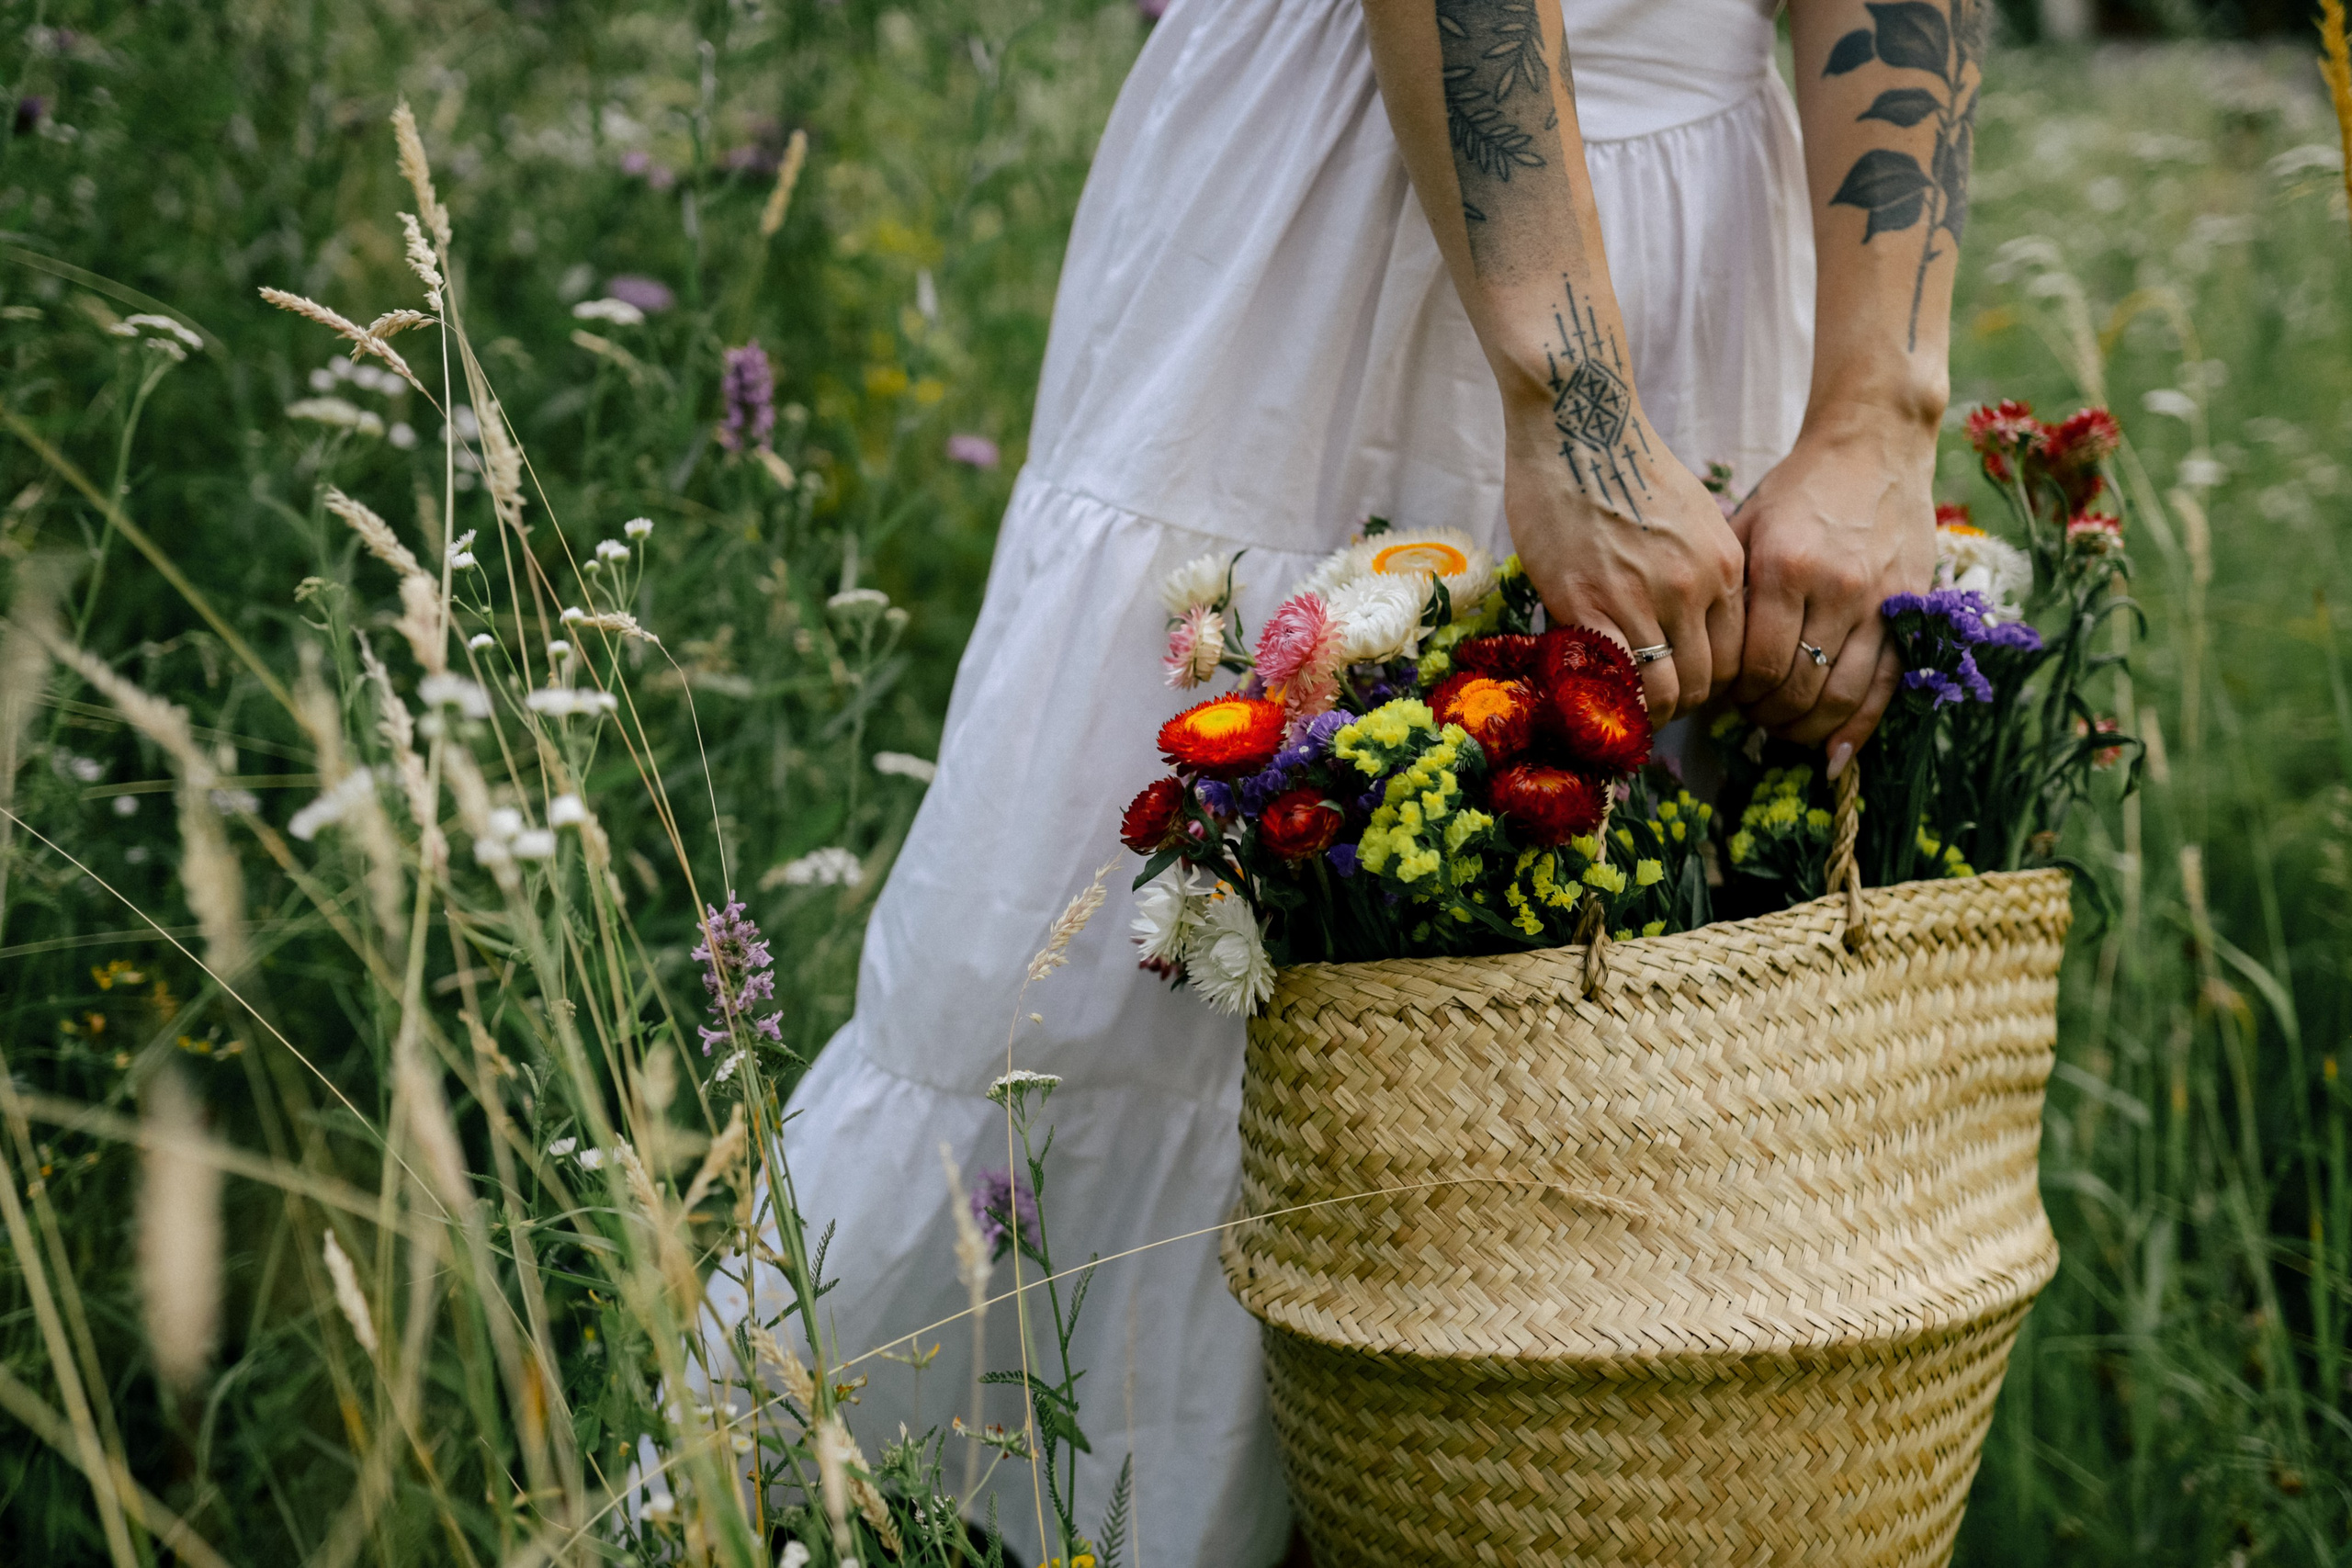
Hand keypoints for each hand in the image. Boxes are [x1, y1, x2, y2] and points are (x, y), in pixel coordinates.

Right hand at [1501, 405, 1745, 719]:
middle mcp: (1695, 588)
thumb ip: (1698, 571)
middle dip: (1680, 702)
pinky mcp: (1591, 604)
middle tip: (1650, 705)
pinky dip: (1610, 700)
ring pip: (1666, 692)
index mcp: (1725, 567)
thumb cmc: (1625, 465)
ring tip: (1623, 709)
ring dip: (1647, 711)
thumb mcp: (1691, 519)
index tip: (1682, 684)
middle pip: (1706, 682)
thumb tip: (1686, 622)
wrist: (1579, 428)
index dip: (1710, 682)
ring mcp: (1645, 599)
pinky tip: (1595, 696)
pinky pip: (1615, 680)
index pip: (1736, 657)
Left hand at [1728, 411, 1937, 768]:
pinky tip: (1836, 753)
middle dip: (1769, 717)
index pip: (1757, 664)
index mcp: (1785, 567)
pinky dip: (1861, 727)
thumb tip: (1705, 664)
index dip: (1739, 697)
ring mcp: (1882, 601)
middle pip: (1799, 687)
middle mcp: (1836, 587)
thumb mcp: (1746, 527)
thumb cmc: (1799, 489)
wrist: (1875, 446)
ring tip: (1787, 730)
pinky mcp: (1914, 608)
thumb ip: (1729, 593)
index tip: (1728, 701)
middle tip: (1754, 718)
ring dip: (1809, 728)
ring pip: (1844, 696)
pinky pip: (1888, 686)